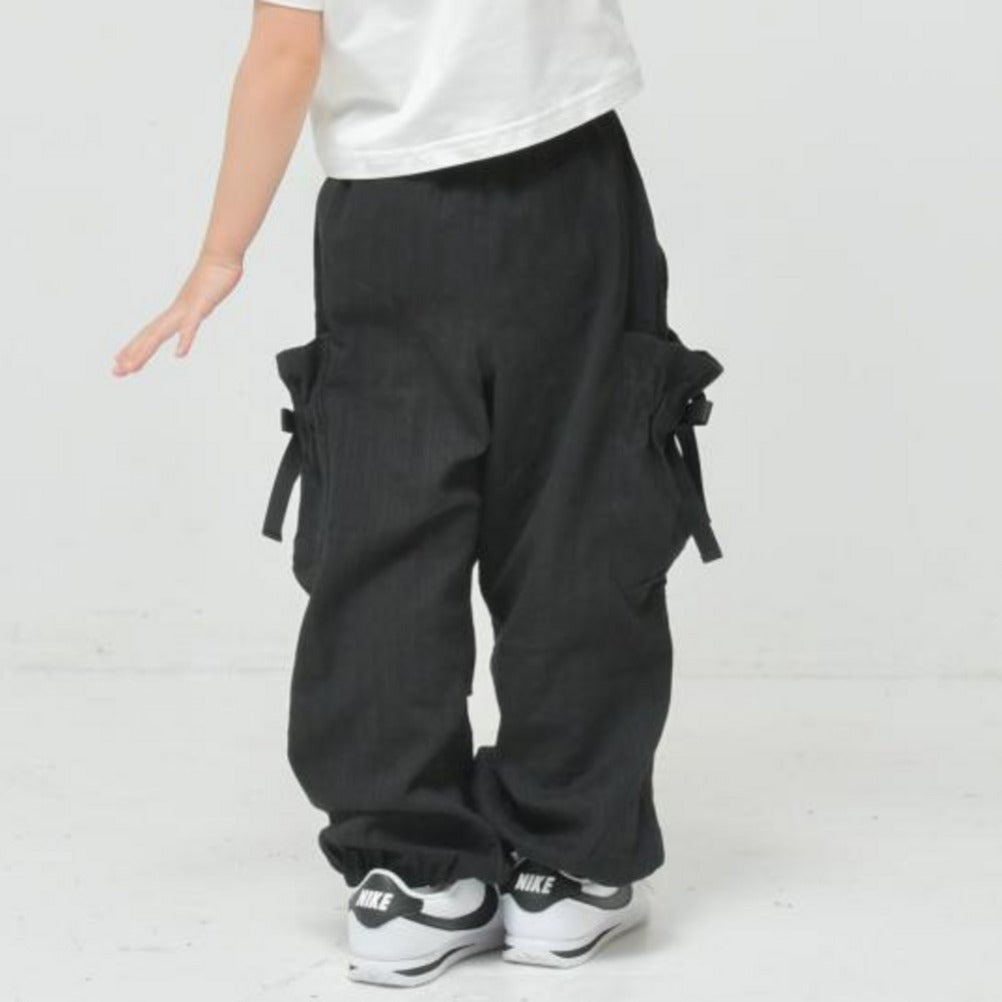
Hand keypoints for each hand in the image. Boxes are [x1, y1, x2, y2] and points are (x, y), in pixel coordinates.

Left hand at [112, 251, 243, 376]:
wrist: (221, 256)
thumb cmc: (214, 275)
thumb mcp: (203, 299)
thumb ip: (197, 307)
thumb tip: (193, 312)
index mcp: (176, 312)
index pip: (150, 333)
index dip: (134, 348)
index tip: (120, 361)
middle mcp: (176, 311)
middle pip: (149, 336)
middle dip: (132, 355)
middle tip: (116, 371)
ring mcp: (187, 309)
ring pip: (161, 333)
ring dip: (145, 350)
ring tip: (132, 367)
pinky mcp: (201, 305)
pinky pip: (190, 326)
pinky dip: (184, 340)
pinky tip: (179, 355)